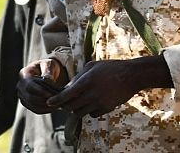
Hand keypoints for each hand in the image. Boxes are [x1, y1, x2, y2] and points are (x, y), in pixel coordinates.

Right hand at [17, 58, 66, 113]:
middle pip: (30, 97)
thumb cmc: (48, 67)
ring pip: (33, 105)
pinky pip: (35, 109)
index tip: (50, 94)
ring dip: (45, 106)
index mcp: (24, 74)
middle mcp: (20, 85)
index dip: (39, 91)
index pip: (28, 85)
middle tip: (56, 101)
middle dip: (43, 100)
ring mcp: (22, 95)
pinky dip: (45, 110)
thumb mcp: (49, 64)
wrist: (46, 73)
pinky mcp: (27, 102)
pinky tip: (54, 107)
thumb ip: (48, 71)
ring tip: (57, 105)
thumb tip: (47, 79)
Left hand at [46, 56, 171, 117]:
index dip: (56, 100)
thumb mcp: (91, 66)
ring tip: (77, 101)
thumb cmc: (110, 67)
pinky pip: (93, 114)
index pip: (67, 95)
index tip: (49, 102)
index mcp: (86, 81)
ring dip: (76, 108)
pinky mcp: (107, 109)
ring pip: (81, 112)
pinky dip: (89, 111)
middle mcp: (91, 94)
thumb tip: (69, 86)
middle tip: (63, 102)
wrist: (130, 76)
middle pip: (72, 106)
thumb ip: (79, 77)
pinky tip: (91, 103)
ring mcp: (100, 103)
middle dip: (65, 105)